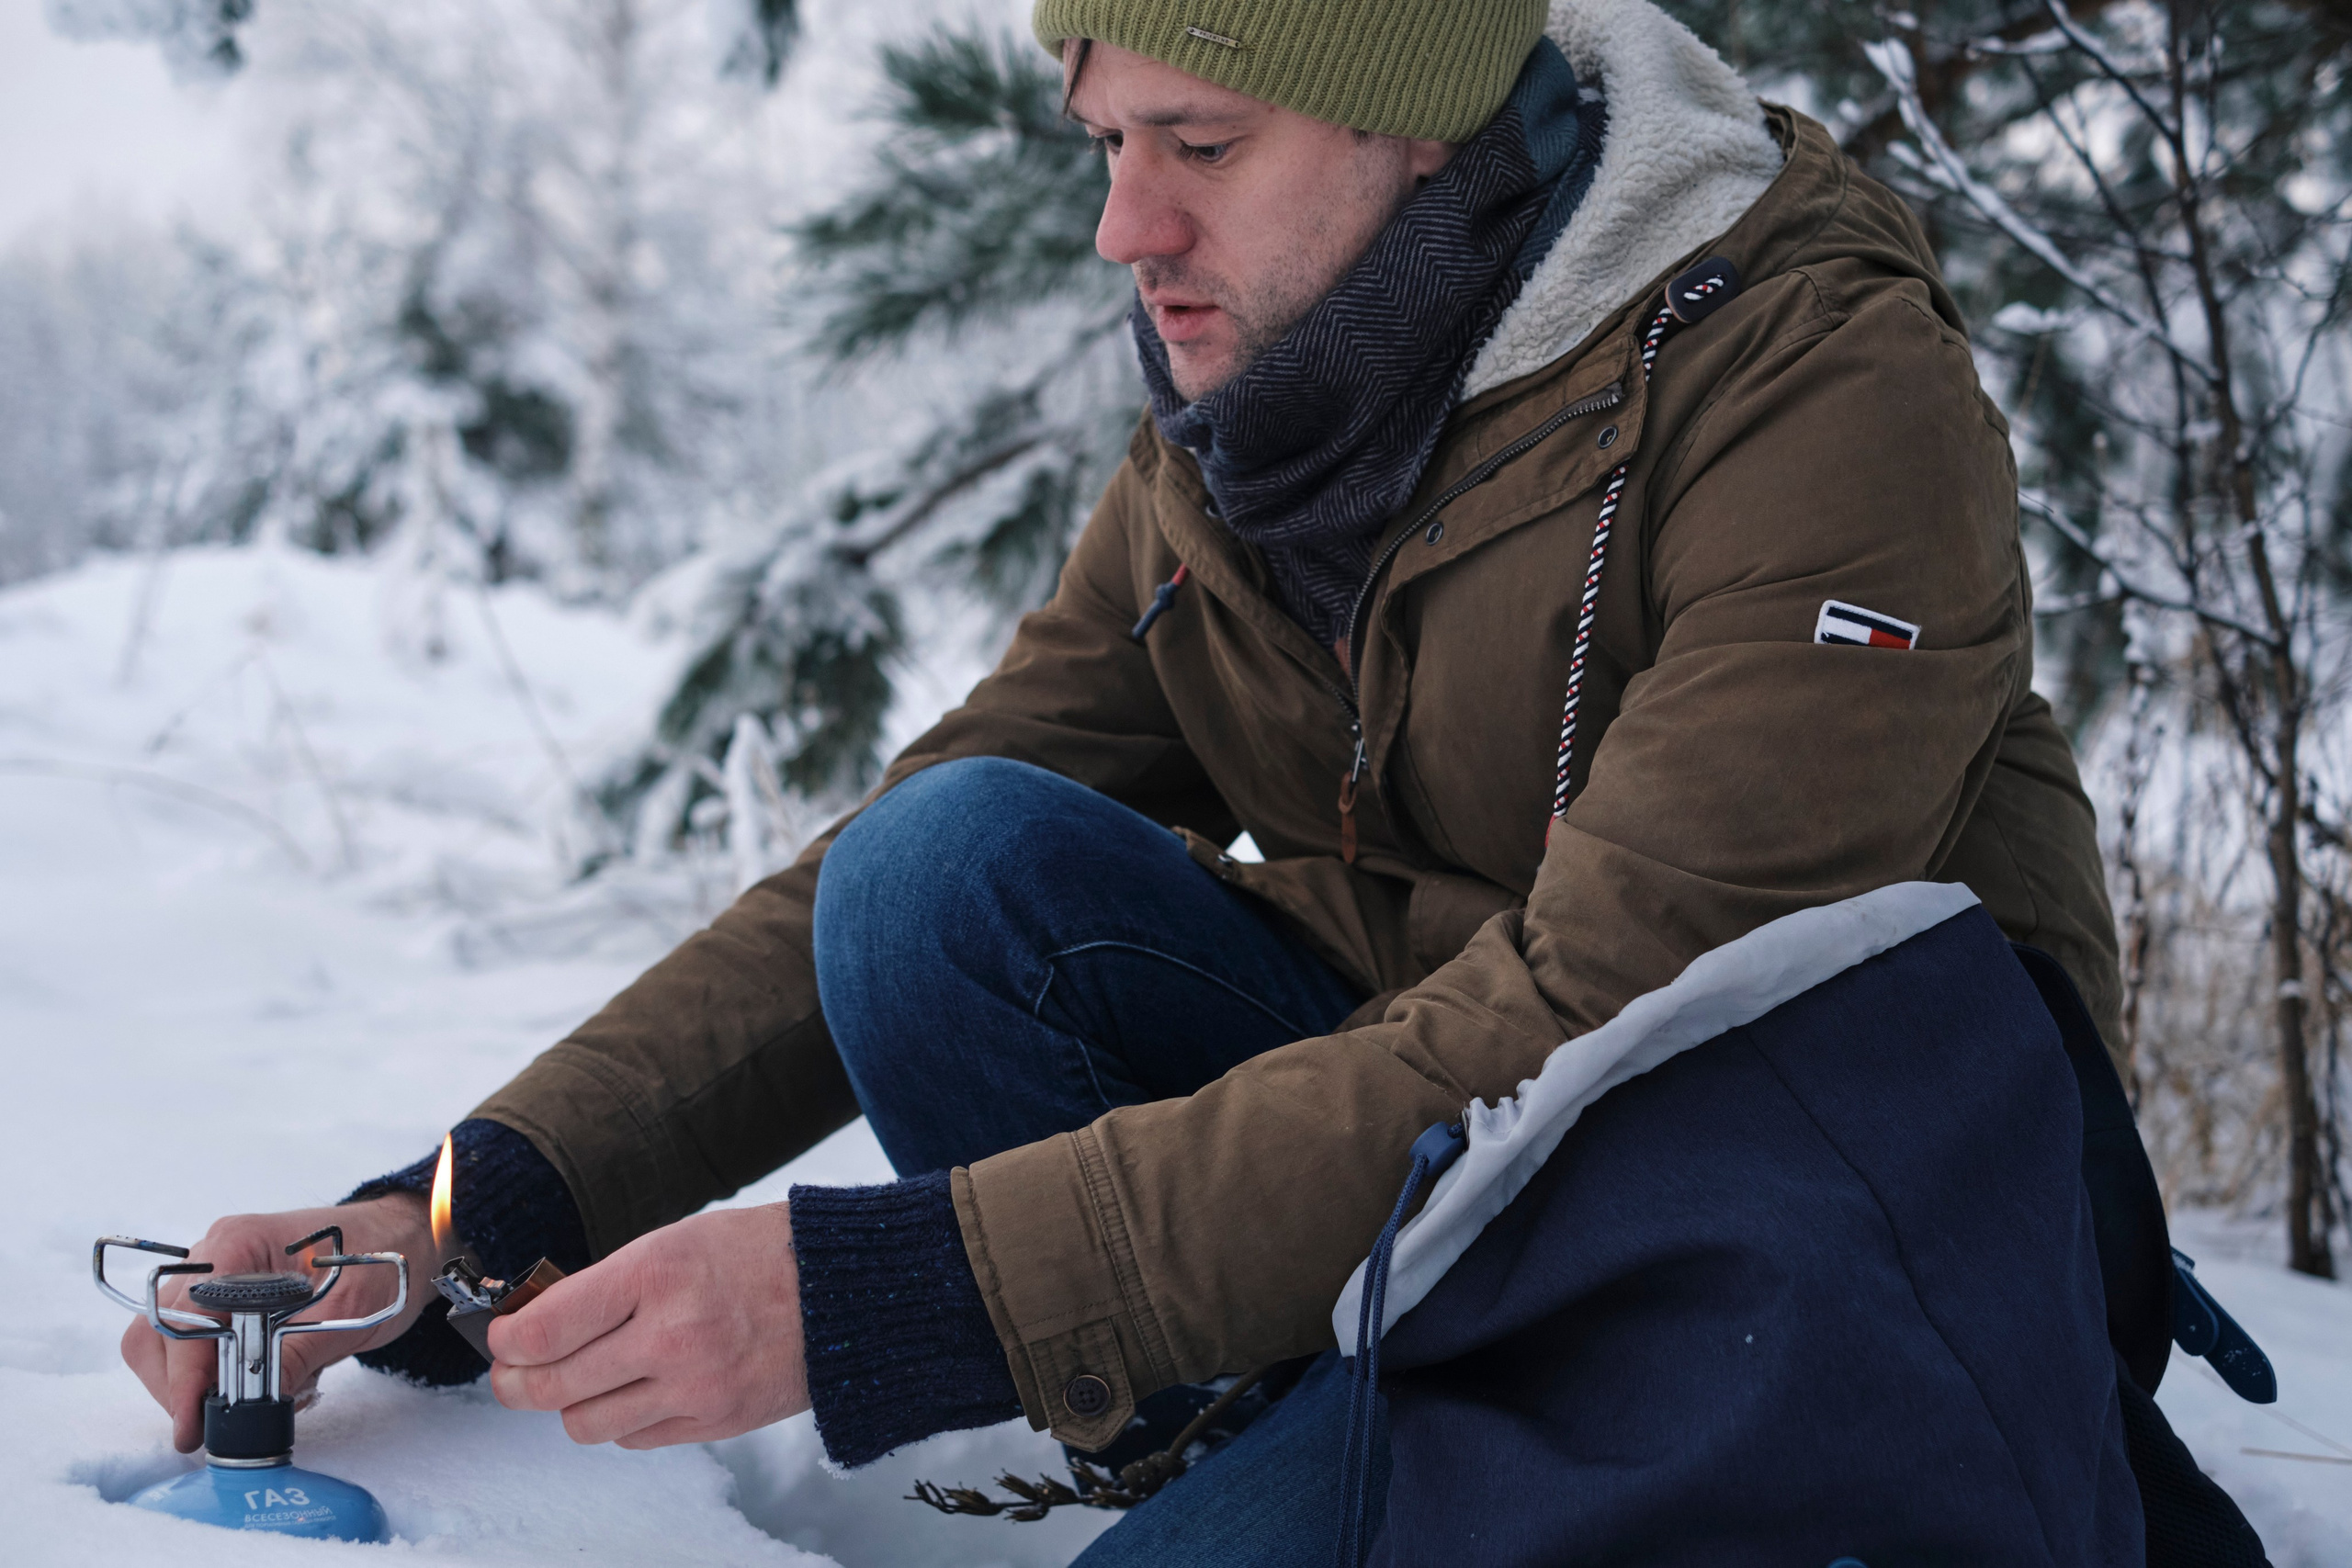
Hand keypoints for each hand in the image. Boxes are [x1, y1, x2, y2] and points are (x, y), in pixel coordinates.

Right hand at [118, 1194, 436, 1452]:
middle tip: (218, 1425)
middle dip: (180, 1389)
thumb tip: (253, 1406)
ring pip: (167, 1344)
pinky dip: (215, 1374)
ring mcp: (214, 1276)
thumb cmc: (384, 1261)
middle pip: (157, 1333)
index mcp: (237, 1245)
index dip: (182, 1377)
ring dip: (197, 1385)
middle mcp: (213, 1256)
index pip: (181, 1318)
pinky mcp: (224, 1298)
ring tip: (256, 1397)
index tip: (194, 1424)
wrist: (405, 1240)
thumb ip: (299, 1355)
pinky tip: (266, 1380)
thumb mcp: (350, 1313)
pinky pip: (194, 1344)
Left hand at [486, 1202, 807, 1448]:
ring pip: (585, 1424)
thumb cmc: (759, 1253)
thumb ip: (608, 1283)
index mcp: (657, 1274)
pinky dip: (622, 1419)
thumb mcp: (676, 1240)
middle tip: (512, 1371)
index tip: (502, 1334)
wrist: (843, 1291)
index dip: (506, 1337)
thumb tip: (538, 1320)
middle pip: (553, 1384)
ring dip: (569, 1405)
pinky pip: (634, 1438)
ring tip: (577, 1380)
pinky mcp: (714, 1422)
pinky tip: (635, 1388)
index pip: (545, 1328)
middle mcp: (672, 1336)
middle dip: (516, 1381)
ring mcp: (694, 1388)